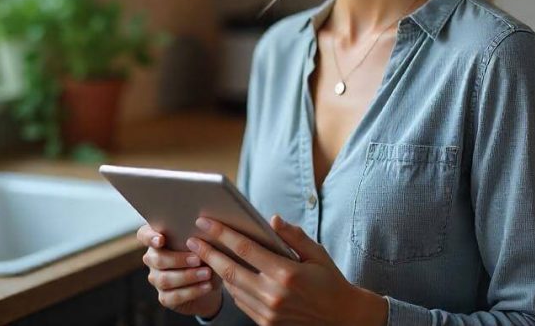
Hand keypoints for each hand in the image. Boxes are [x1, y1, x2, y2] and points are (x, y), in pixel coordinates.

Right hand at [136, 223, 222, 318]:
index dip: (150, 237)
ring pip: (165, 279)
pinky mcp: (164, 297)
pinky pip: (174, 296)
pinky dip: (192, 291)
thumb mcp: (204, 241)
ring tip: (207, 273)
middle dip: (178, 260)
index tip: (161, 240)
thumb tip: (205, 229)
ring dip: (188, 276)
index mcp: (158, 238)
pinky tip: (206, 286)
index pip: (144, 235)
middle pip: (157, 259)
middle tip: (198, 259)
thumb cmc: (206, 252)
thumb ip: (198, 234)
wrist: (211, 280)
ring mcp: (156, 278)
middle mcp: (153, 258)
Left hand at [186, 214, 387, 325]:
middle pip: (230, 270)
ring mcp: (267, 312)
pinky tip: (225, 274)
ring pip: (233, 288)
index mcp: (285, 272)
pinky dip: (230, 287)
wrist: (341, 318)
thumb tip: (272, 219)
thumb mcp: (316, 253)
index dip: (222, 234)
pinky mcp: (266, 323)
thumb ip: (293, 236)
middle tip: (192, 239)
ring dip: (216, 271)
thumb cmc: (329, 281)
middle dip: (208, 253)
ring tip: (203, 255)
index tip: (206, 222)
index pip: (245, 248)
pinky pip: (241, 302)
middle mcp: (273, 294)